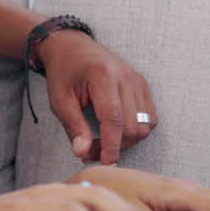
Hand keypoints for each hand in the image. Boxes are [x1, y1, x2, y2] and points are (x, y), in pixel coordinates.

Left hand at [39, 31, 155, 164]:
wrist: (72, 47)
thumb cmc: (63, 72)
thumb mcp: (60, 100)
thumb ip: (73, 126)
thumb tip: (83, 153)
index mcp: (104, 76)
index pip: (114, 119)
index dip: (111, 146)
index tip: (104, 163)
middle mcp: (126, 77)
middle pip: (132, 126)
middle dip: (114, 146)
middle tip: (89, 151)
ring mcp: (137, 80)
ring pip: (145, 126)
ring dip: (126, 140)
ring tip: (101, 141)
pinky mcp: (142, 85)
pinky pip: (150, 118)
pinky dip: (136, 130)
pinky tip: (116, 129)